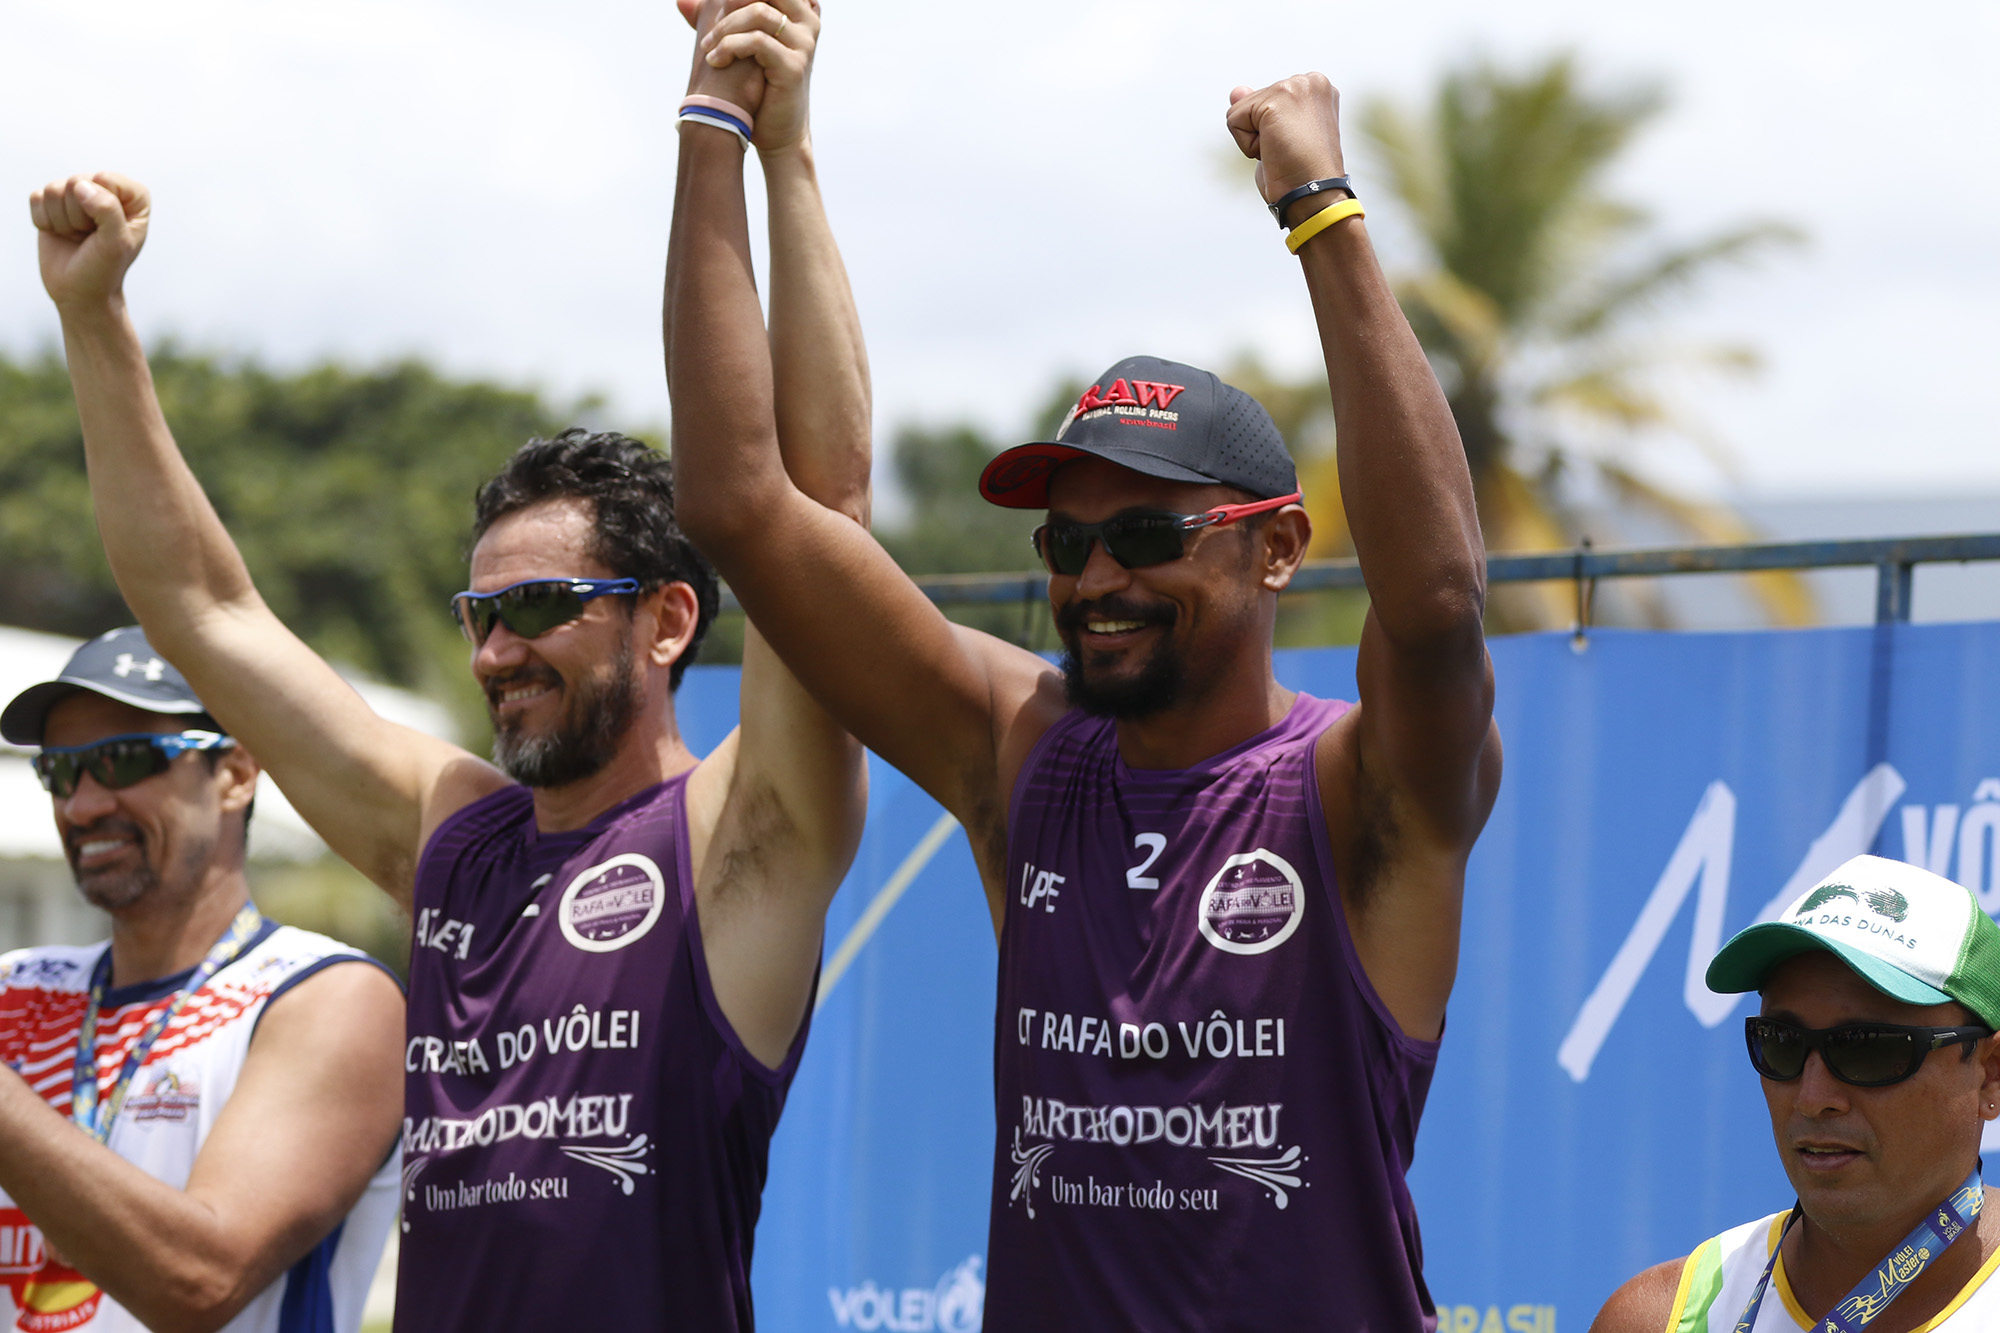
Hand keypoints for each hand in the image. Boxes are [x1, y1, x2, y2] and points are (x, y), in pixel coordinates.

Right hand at [29, 173, 149, 311]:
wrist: (80, 293)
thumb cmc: (105, 269)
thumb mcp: (116, 243)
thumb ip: (107, 210)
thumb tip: (81, 185)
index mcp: (132, 197)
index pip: (106, 178)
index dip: (101, 206)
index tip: (108, 232)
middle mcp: (105, 191)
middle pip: (77, 181)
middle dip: (79, 216)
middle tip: (90, 237)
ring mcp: (77, 196)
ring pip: (54, 189)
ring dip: (62, 221)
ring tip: (77, 237)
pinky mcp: (51, 204)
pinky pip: (37, 198)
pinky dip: (45, 222)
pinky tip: (61, 235)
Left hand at [685, 0, 819, 154]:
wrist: (776, 129)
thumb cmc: (757, 86)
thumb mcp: (739, 43)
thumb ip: (719, 19)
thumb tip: (682, 1)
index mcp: (798, 10)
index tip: (715, 8)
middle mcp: (807, 21)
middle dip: (732, 2)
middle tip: (710, 21)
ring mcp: (804, 44)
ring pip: (759, 12)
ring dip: (724, 28)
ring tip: (708, 47)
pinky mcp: (794, 66)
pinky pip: (757, 41)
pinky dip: (730, 47)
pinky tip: (716, 60)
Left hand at [1225, 74, 1345, 210]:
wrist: (1313, 194)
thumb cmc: (1300, 173)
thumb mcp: (1278, 134)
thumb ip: (1258, 106)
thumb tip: (1236, 91)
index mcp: (1317, 89)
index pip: (1268, 99)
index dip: (1271, 129)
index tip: (1295, 144)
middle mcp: (1310, 81)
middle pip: (1253, 101)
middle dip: (1261, 131)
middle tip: (1288, 150)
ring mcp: (1295, 87)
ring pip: (1241, 109)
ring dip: (1254, 138)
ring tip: (1282, 151)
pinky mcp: (1277, 99)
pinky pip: (1234, 119)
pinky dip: (1246, 144)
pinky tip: (1272, 151)